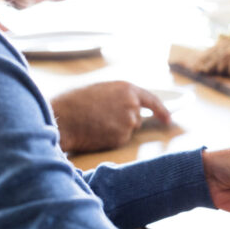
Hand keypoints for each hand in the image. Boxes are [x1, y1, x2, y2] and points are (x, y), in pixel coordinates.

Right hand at [52, 81, 170, 153]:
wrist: (61, 118)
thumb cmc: (73, 102)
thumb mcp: (100, 90)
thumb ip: (118, 96)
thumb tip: (129, 105)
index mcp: (126, 88)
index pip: (152, 100)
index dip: (161, 110)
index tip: (168, 119)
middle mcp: (132, 104)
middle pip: (137, 118)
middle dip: (124, 120)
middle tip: (102, 119)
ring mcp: (128, 121)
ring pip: (127, 130)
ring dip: (116, 129)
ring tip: (94, 122)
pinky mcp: (122, 137)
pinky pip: (119, 140)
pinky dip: (109, 139)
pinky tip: (95, 132)